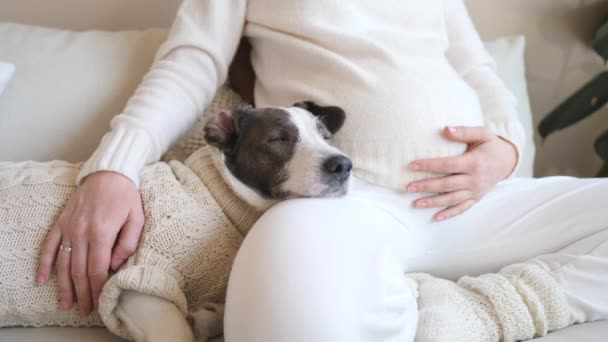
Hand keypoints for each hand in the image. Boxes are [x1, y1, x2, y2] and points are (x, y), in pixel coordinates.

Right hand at [37, 171, 143, 315]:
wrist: (108, 171)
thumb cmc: (126, 195)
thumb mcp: (137, 218)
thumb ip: (128, 243)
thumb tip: (115, 265)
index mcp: (102, 232)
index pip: (98, 269)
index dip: (98, 288)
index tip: (99, 302)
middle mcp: (81, 231)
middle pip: (79, 270)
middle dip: (82, 293)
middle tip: (84, 310)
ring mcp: (69, 227)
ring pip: (63, 263)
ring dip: (64, 286)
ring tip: (66, 304)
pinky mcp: (61, 222)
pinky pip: (49, 246)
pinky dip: (44, 264)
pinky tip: (42, 280)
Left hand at [407, 126, 516, 221]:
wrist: (507, 161)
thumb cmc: (490, 145)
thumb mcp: (482, 133)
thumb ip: (464, 131)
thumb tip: (445, 129)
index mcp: (474, 163)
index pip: (448, 165)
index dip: (429, 165)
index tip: (412, 165)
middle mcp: (475, 179)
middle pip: (447, 185)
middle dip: (426, 186)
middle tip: (408, 187)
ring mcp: (476, 191)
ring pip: (452, 199)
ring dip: (433, 202)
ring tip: (415, 203)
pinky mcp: (476, 198)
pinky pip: (462, 208)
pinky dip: (449, 214)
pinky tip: (435, 218)